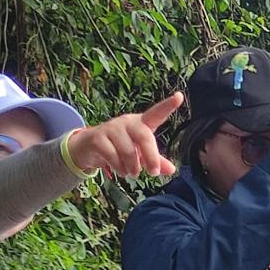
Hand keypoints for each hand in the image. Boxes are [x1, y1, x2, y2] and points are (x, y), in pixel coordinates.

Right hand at [68, 93, 183, 176]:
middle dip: (151, 157)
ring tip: (133, 173)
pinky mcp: (98, 137)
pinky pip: (113, 156)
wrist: (90, 147)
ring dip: (133, 167)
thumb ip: (156, 160)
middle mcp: (127, 122)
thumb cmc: (121, 147)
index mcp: (142, 124)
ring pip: (128, 151)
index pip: (157, 113)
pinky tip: (121, 171)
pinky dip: (120, 168)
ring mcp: (111, 128)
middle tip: (154, 172)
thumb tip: (172, 170)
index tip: (179, 96)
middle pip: (144, 137)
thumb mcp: (140, 153)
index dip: (168, 105)